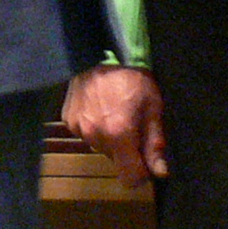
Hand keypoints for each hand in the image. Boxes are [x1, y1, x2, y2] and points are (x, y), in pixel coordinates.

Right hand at [63, 64, 167, 187]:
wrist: (100, 51)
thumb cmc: (132, 79)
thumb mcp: (152, 109)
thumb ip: (155, 144)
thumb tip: (159, 173)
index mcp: (118, 135)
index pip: (129, 177)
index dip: (141, 174)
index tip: (146, 161)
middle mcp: (94, 136)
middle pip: (115, 160)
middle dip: (126, 150)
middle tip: (132, 124)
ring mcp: (78, 128)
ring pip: (100, 146)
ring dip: (108, 137)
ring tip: (114, 112)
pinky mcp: (68, 119)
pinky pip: (86, 134)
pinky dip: (94, 127)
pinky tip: (99, 108)